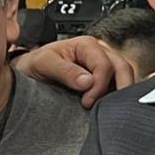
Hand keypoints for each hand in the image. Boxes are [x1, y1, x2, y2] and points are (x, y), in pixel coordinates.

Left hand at [14, 36, 136, 108]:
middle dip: (119, 88)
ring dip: (120, 93)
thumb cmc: (35, 65)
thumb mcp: (43, 64)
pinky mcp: (104, 80)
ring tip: (107, 108)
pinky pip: (119, 87)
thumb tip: (87, 82)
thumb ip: (65, 71)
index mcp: (86, 45)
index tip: (87, 102)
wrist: (28, 73)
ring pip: (125, 77)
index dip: (99, 85)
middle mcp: (99, 53)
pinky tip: (109, 107)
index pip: (105, 65)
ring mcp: (103, 66)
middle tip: (105, 108)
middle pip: (123, 68)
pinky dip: (117, 97)